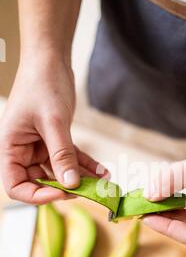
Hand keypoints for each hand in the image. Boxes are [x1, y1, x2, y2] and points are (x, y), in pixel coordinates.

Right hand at [0, 55, 106, 203]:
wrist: (51, 59)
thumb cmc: (42, 84)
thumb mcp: (53, 122)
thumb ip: (62, 155)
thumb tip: (71, 184)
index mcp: (11, 148)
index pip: (15, 186)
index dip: (36, 196)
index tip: (61, 194)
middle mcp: (23, 151)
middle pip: (40, 182)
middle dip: (64, 189)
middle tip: (88, 190)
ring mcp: (40, 147)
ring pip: (59, 172)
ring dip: (80, 178)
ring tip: (102, 184)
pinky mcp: (56, 140)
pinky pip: (71, 158)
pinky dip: (86, 165)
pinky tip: (103, 171)